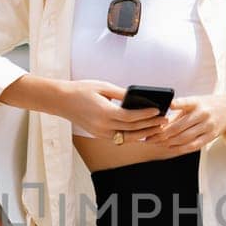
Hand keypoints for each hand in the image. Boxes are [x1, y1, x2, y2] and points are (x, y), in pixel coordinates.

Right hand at [48, 80, 168, 140]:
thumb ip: (122, 93)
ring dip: (143, 134)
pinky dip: (132, 136)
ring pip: (127, 138)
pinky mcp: (99, 135)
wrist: (61, 101)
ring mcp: (100, 133)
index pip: (131, 117)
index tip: (158, 111)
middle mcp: (103, 127)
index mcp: (104, 113)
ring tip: (157, 128)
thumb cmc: (81, 90)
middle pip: (132, 130)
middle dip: (150, 125)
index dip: (146, 115)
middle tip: (164, 121)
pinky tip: (142, 131)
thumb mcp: (103, 86)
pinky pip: (119, 138)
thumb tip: (139, 97)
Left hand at [143, 95, 225, 152]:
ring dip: (169, 142)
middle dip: (162, 133)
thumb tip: (160, 122)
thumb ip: (179, 112)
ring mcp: (207, 126)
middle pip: (180, 126)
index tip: (166, 106)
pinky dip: (180, 148)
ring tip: (157, 143)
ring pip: (185, 138)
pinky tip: (170, 148)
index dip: (176, 104)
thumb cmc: (205, 106)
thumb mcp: (194, 103)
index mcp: (197, 102)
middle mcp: (203, 114)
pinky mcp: (210, 137)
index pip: (185, 102)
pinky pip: (193, 145)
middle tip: (150, 136)